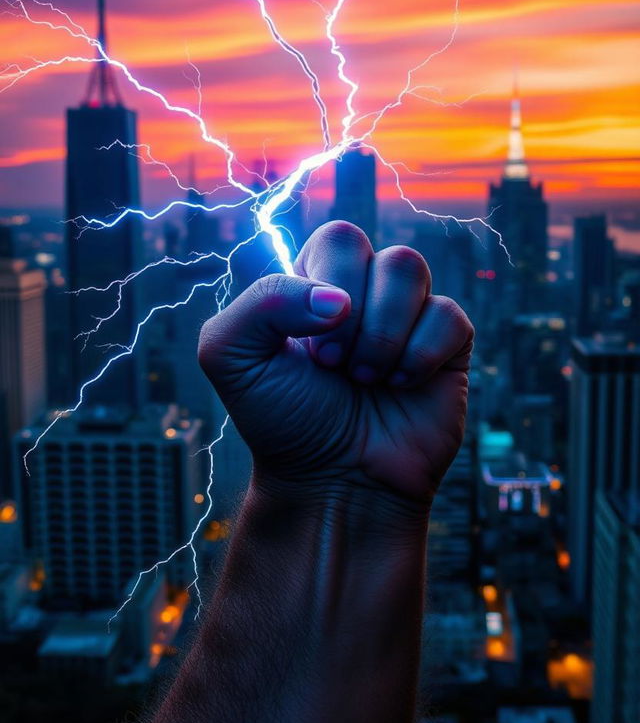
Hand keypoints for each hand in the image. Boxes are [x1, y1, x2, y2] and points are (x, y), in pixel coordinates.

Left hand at [198, 221, 472, 505]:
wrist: (332, 484)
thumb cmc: (282, 420)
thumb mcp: (231, 356)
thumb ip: (259, 301)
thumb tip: (340, 300)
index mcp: (316, 283)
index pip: (338, 239)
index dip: (326, 286)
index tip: (311, 351)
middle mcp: (365, 293)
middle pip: (380, 250)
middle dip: (357, 318)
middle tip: (334, 367)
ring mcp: (407, 317)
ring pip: (412, 271)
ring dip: (383, 335)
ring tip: (365, 380)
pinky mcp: (447, 347)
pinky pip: (450, 317)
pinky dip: (419, 356)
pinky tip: (399, 387)